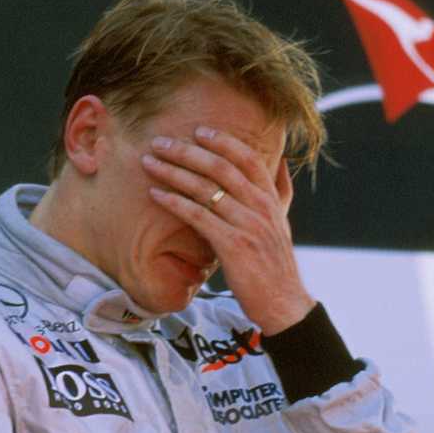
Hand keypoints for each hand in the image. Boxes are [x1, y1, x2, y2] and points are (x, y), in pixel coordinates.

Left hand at [142, 128, 313, 334]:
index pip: (247, 158)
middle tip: (160, 142)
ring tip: (149, 162)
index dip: (223, 141)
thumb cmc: (276, 263)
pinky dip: (174, 201)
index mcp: (271, 199)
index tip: (198, 130)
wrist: (284, 302)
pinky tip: (155, 193)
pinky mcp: (231, 245)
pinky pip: (197, 216)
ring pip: (205, 188)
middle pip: (220, 167)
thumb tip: (282, 162)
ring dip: (173, 172)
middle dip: (187, 151)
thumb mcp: (284, 222)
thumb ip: (281, 191)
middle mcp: (260, 207)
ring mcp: (246, 225)